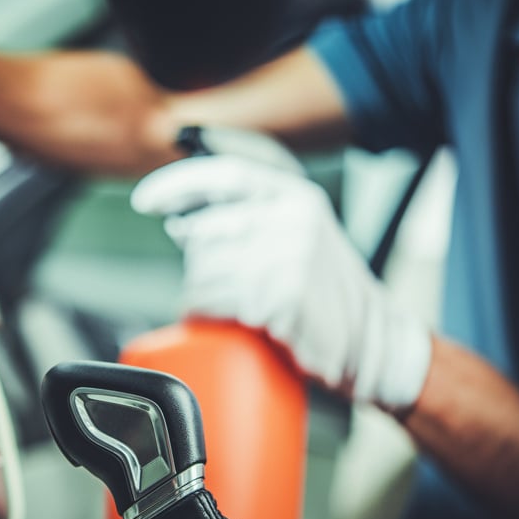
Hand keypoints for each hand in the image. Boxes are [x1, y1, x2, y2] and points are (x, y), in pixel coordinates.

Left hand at [130, 153, 431, 410]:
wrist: (373, 343)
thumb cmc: (324, 295)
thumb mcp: (295, 238)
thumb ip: (247, 221)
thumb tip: (180, 221)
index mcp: (295, 197)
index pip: (223, 175)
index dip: (176, 184)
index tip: (145, 200)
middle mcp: (292, 219)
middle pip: (204, 232)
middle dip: (198, 264)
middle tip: (223, 286)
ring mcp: (286, 257)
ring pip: (203, 270)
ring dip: (202, 294)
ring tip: (233, 307)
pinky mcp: (278, 297)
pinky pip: (213, 301)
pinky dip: (207, 314)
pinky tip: (228, 321)